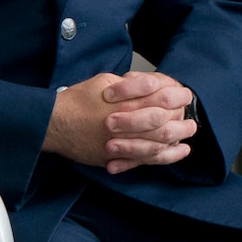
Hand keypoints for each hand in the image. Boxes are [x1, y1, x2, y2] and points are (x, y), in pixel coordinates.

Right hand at [45, 71, 195, 173]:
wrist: (51, 124)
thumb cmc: (75, 102)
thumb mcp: (102, 81)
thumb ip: (130, 84)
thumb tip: (151, 84)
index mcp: (124, 104)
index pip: (161, 99)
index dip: (176, 96)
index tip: (183, 94)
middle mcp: (125, 126)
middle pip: (164, 122)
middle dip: (181, 117)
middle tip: (189, 115)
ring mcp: (121, 145)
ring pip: (160, 143)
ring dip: (178, 137)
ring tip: (188, 131)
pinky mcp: (116, 158)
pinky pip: (147, 160)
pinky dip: (167, 156)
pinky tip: (178, 151)